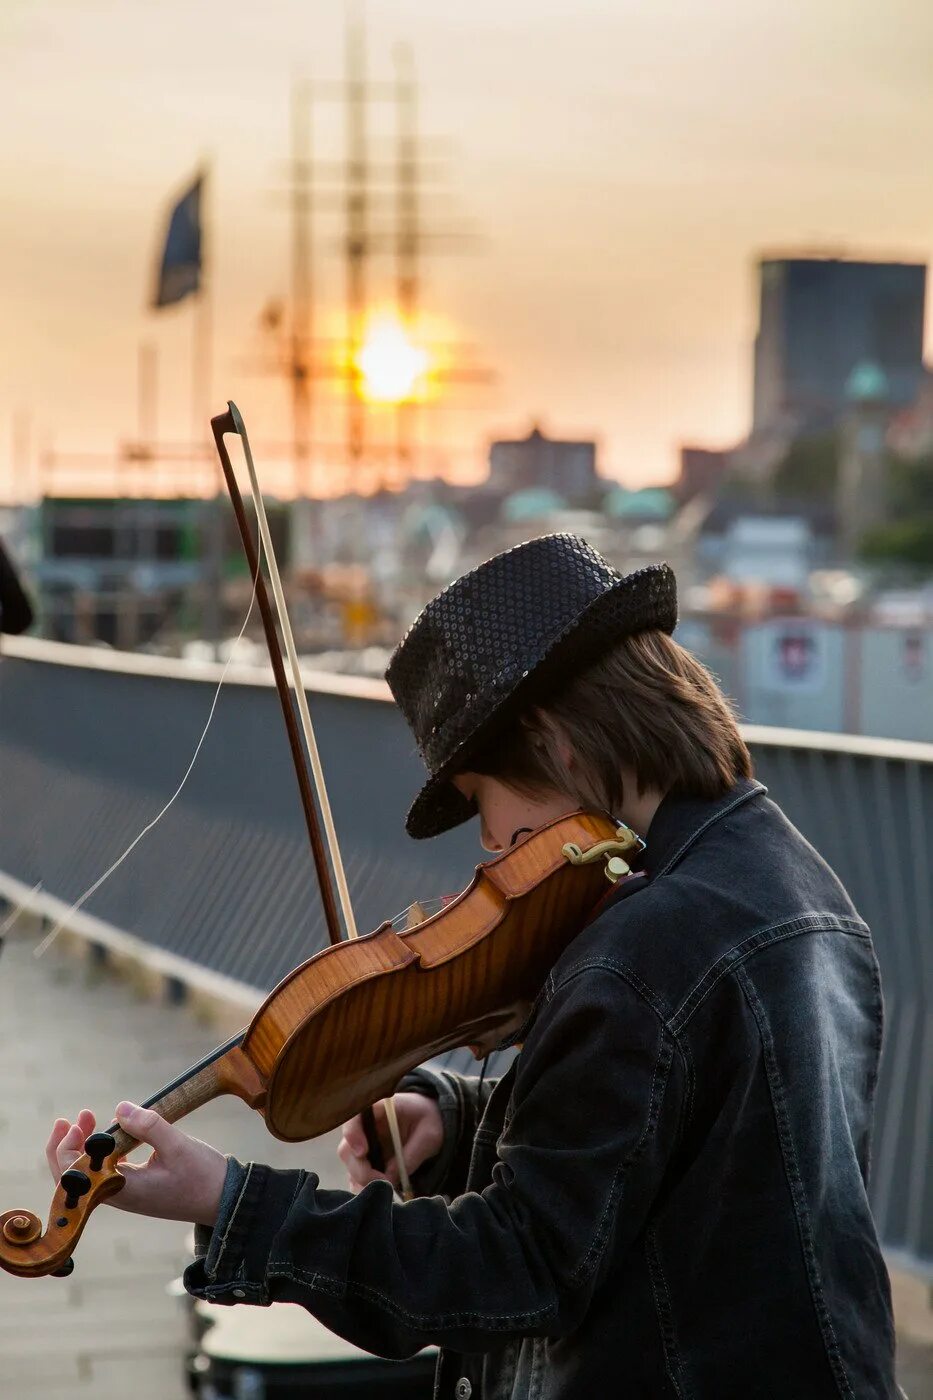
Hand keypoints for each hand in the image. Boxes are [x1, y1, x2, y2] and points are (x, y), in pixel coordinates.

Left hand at [45, 1103, 228, 1227]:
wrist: (224, 1200)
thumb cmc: (203, 1177)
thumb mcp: (178, 1146)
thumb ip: (148, 1126)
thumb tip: (119, 1108)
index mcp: (122, 1190)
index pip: (75, 1175)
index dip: (68, 1147)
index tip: (81, 1120)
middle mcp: (118, 1196)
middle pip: (73, 1177)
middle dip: (68, 1145)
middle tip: (79, 1116)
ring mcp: (125, 1193)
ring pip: (88, 1174)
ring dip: (83, 1145)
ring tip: (89, 1117)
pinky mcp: (135, 1188)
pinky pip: (105, 1171)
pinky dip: (100, 1151)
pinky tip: (110, 1132)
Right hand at [338, 1092, 443, 1192]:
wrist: (431, 1121)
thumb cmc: (429, 1120)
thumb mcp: (428, 1136)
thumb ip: (410, 1155)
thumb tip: (389, 1178)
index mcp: (378, 1109)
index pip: (354, 1118)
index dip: (352, 1134)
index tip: (362, 1151)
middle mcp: (364, 1127)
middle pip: (347, 1149)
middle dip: (361, 1169)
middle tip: (384, 1182)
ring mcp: (363, 1145)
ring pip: (350, 1166)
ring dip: (363, 1181)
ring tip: (384, 1192)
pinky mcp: (366, 1161)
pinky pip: (356, 1176)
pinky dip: (364, 1187)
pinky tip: (379, 1195)